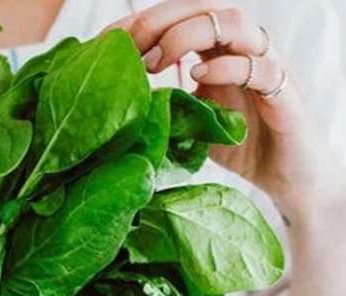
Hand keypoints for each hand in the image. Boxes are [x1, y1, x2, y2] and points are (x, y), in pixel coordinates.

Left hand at [107, 0, 345, 219]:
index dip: (142, 23)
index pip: (180, 15)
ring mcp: (267, 65)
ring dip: (187, 36)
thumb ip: (162, 105)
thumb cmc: (237, 144)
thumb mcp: (188, 121)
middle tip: (130, 52)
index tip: (108, 42)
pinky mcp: (285, 93)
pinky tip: (198, 79)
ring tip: (156, 64)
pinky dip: (226, 68)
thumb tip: (115, 105)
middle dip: (159, 22)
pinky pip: (260, 67)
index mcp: (219, 49)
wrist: (286, 178)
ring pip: (233, 22)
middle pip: (203, 6)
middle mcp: (243, 48)